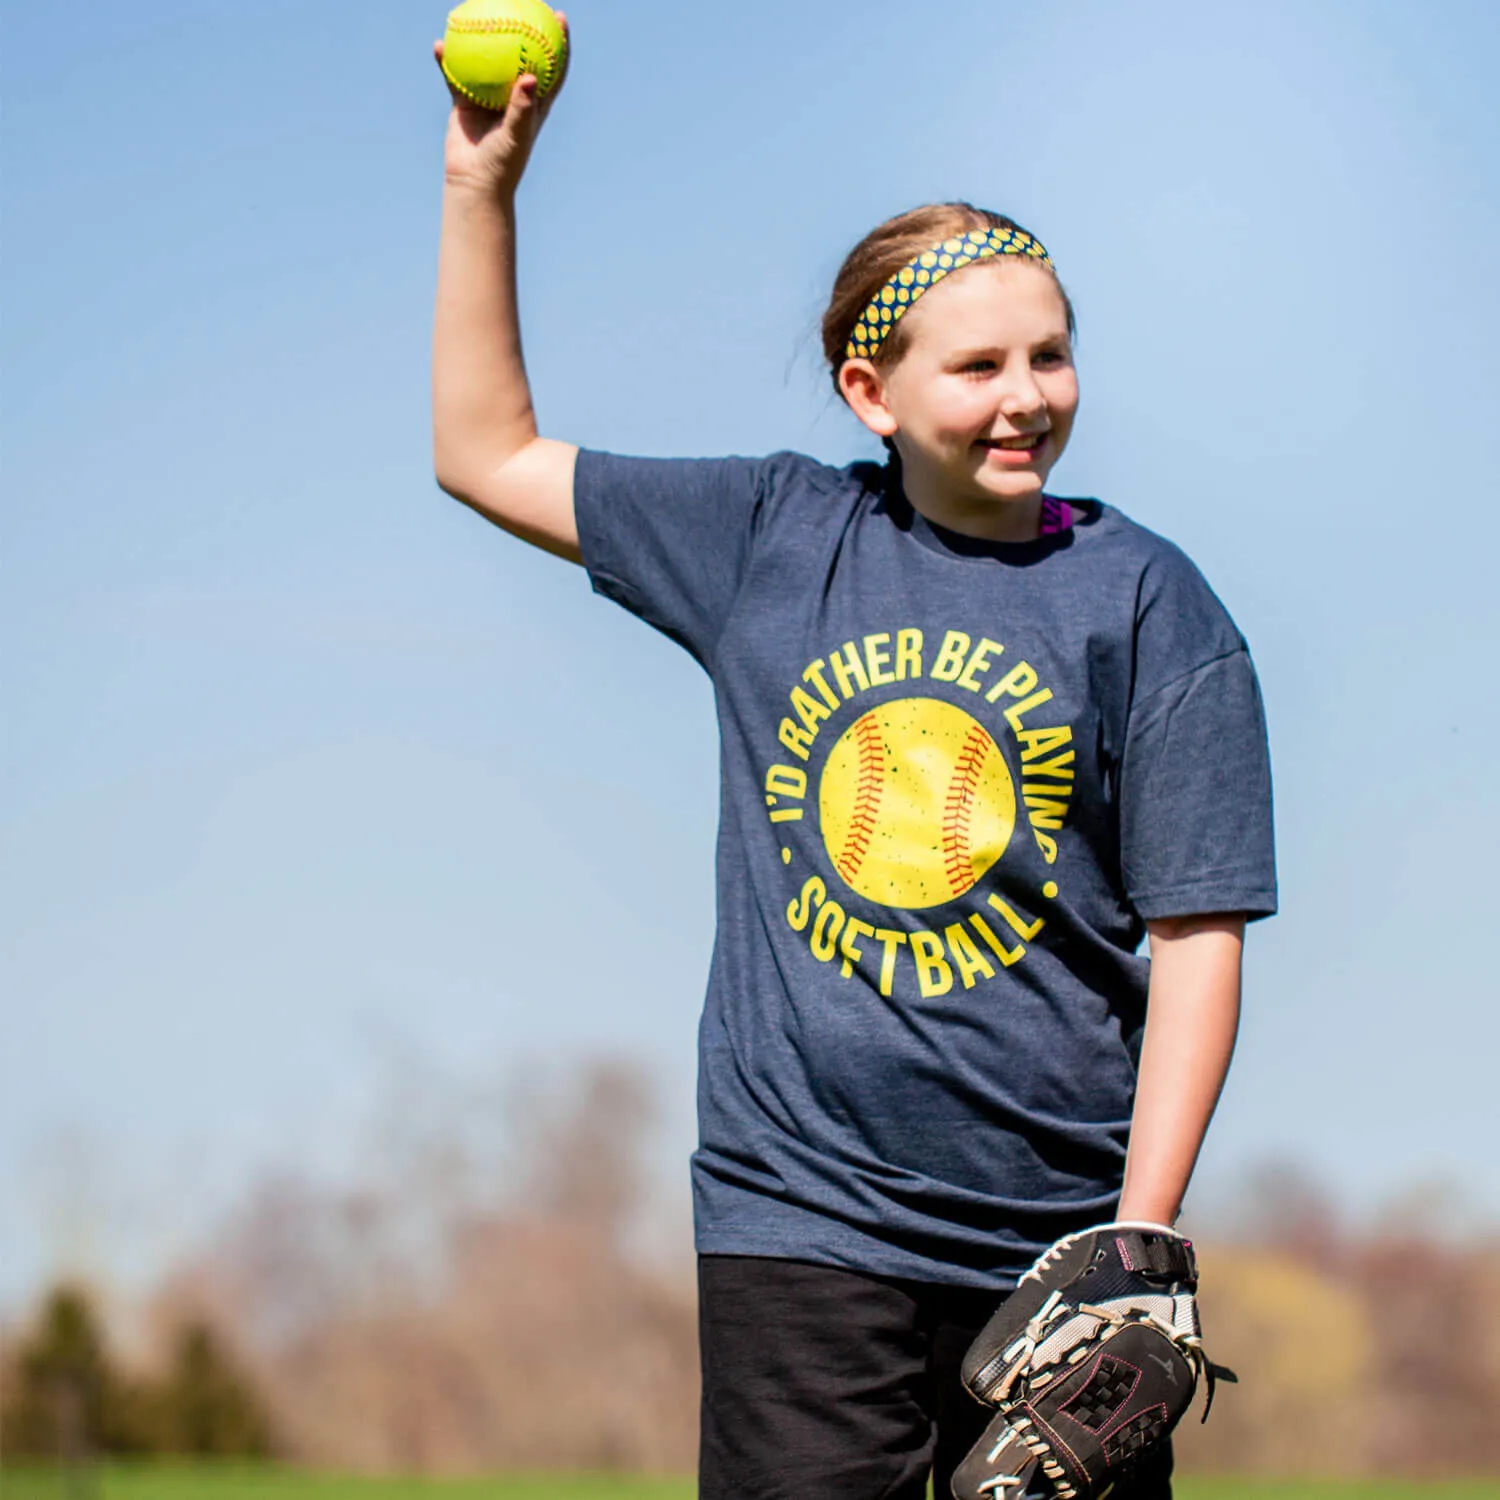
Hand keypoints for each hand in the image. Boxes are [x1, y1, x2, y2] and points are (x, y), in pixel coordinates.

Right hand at [433, 11, 569, 197]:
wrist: (475, 183)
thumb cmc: (502, 164)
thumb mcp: (516, 136)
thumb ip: (522, 108)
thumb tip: (528, 77)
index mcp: (534, 104)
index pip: (552, 69)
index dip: (559, 44)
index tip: (559, 18)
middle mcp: (512, 97)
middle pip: (519, 55)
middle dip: (520, 29)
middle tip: (518, 3)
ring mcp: (488, 97)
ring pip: (485, 60)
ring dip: (480, 37)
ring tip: (473, 12)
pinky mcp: (464, 102)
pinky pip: (455, 74)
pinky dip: (448, 60)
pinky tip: (439, 44)